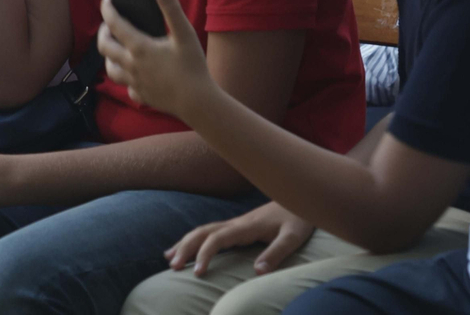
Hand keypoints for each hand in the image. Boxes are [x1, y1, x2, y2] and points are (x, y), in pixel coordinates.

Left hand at [96, 0, 213, 119]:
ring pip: (110, 70)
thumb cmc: (193, 67)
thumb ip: (171, 9)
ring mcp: (135, 83)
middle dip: (103, 32)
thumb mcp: (185, 34)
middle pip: (104, 47)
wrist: (197, 102)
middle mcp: (131, 65)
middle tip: (108, 24)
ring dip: (109, 57)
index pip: (114, 24)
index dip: (107, 9)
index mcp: (139, 48)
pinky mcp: (142, 96)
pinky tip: (134, 75)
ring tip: (116, 49)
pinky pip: (127, 87)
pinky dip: (126, 79)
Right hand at [165, 201, 314, 276]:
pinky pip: (210, 232)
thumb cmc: (298, 217)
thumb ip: (276, 253)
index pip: (217, 239)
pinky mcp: (238, 226)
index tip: (197, 273)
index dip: (204, 254)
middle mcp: (236, 223)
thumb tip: (257, 271)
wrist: (300, 195)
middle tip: (172, 267)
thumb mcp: (293, 237)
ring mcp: (236, 224)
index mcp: (246, 226)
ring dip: (186, 243)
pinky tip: (186, 247)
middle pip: (203, 232)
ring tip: (169, 259)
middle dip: (186, 248)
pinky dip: (194, 240)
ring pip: (203, 230)